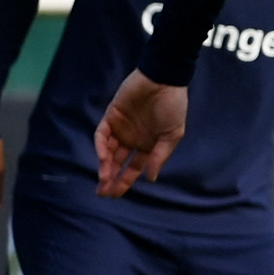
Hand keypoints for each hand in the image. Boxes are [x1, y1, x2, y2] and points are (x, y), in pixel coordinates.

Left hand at [94, 70, 188, 197]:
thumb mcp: (173, 134)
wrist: (163, 80)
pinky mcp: (110, 116)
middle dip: (110, 178)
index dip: (124, 181)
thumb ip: (160, 156)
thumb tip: (151, 178)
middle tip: (103, 193)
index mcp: (148, 145)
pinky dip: (100, 146)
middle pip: (117, 163)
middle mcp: (131, 139)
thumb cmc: (172, 106)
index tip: (116, 194)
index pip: (133, 167)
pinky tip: (103, 157)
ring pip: (107, 151)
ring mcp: (120, 128)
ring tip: (104, 178)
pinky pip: (101, 134)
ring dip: (104, 165)